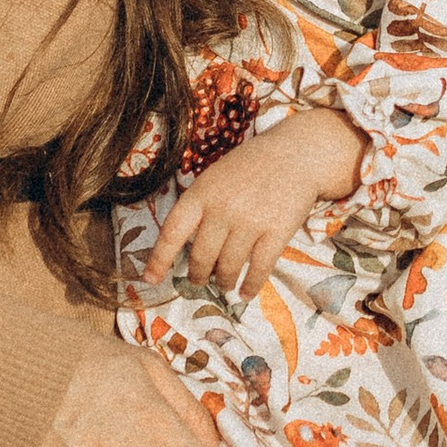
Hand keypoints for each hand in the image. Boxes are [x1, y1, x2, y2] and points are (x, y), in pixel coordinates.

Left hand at [144, 106, 365, 298]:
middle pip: (201, 257)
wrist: (296, 153)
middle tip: (199, 281)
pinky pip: (259, 269)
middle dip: (198, 276)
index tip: (150, 279)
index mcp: (201, 193)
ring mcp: (250, 221)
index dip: (159, 259)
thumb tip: (186, 246)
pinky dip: (250, 286)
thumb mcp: (215, 177)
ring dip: (224, 282)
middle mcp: (222, 209)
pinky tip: (246, 292)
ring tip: (225, 285)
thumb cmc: (251, 166)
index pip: (172, 232)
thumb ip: (200, 206)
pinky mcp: (276, 232)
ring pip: (228, 268)